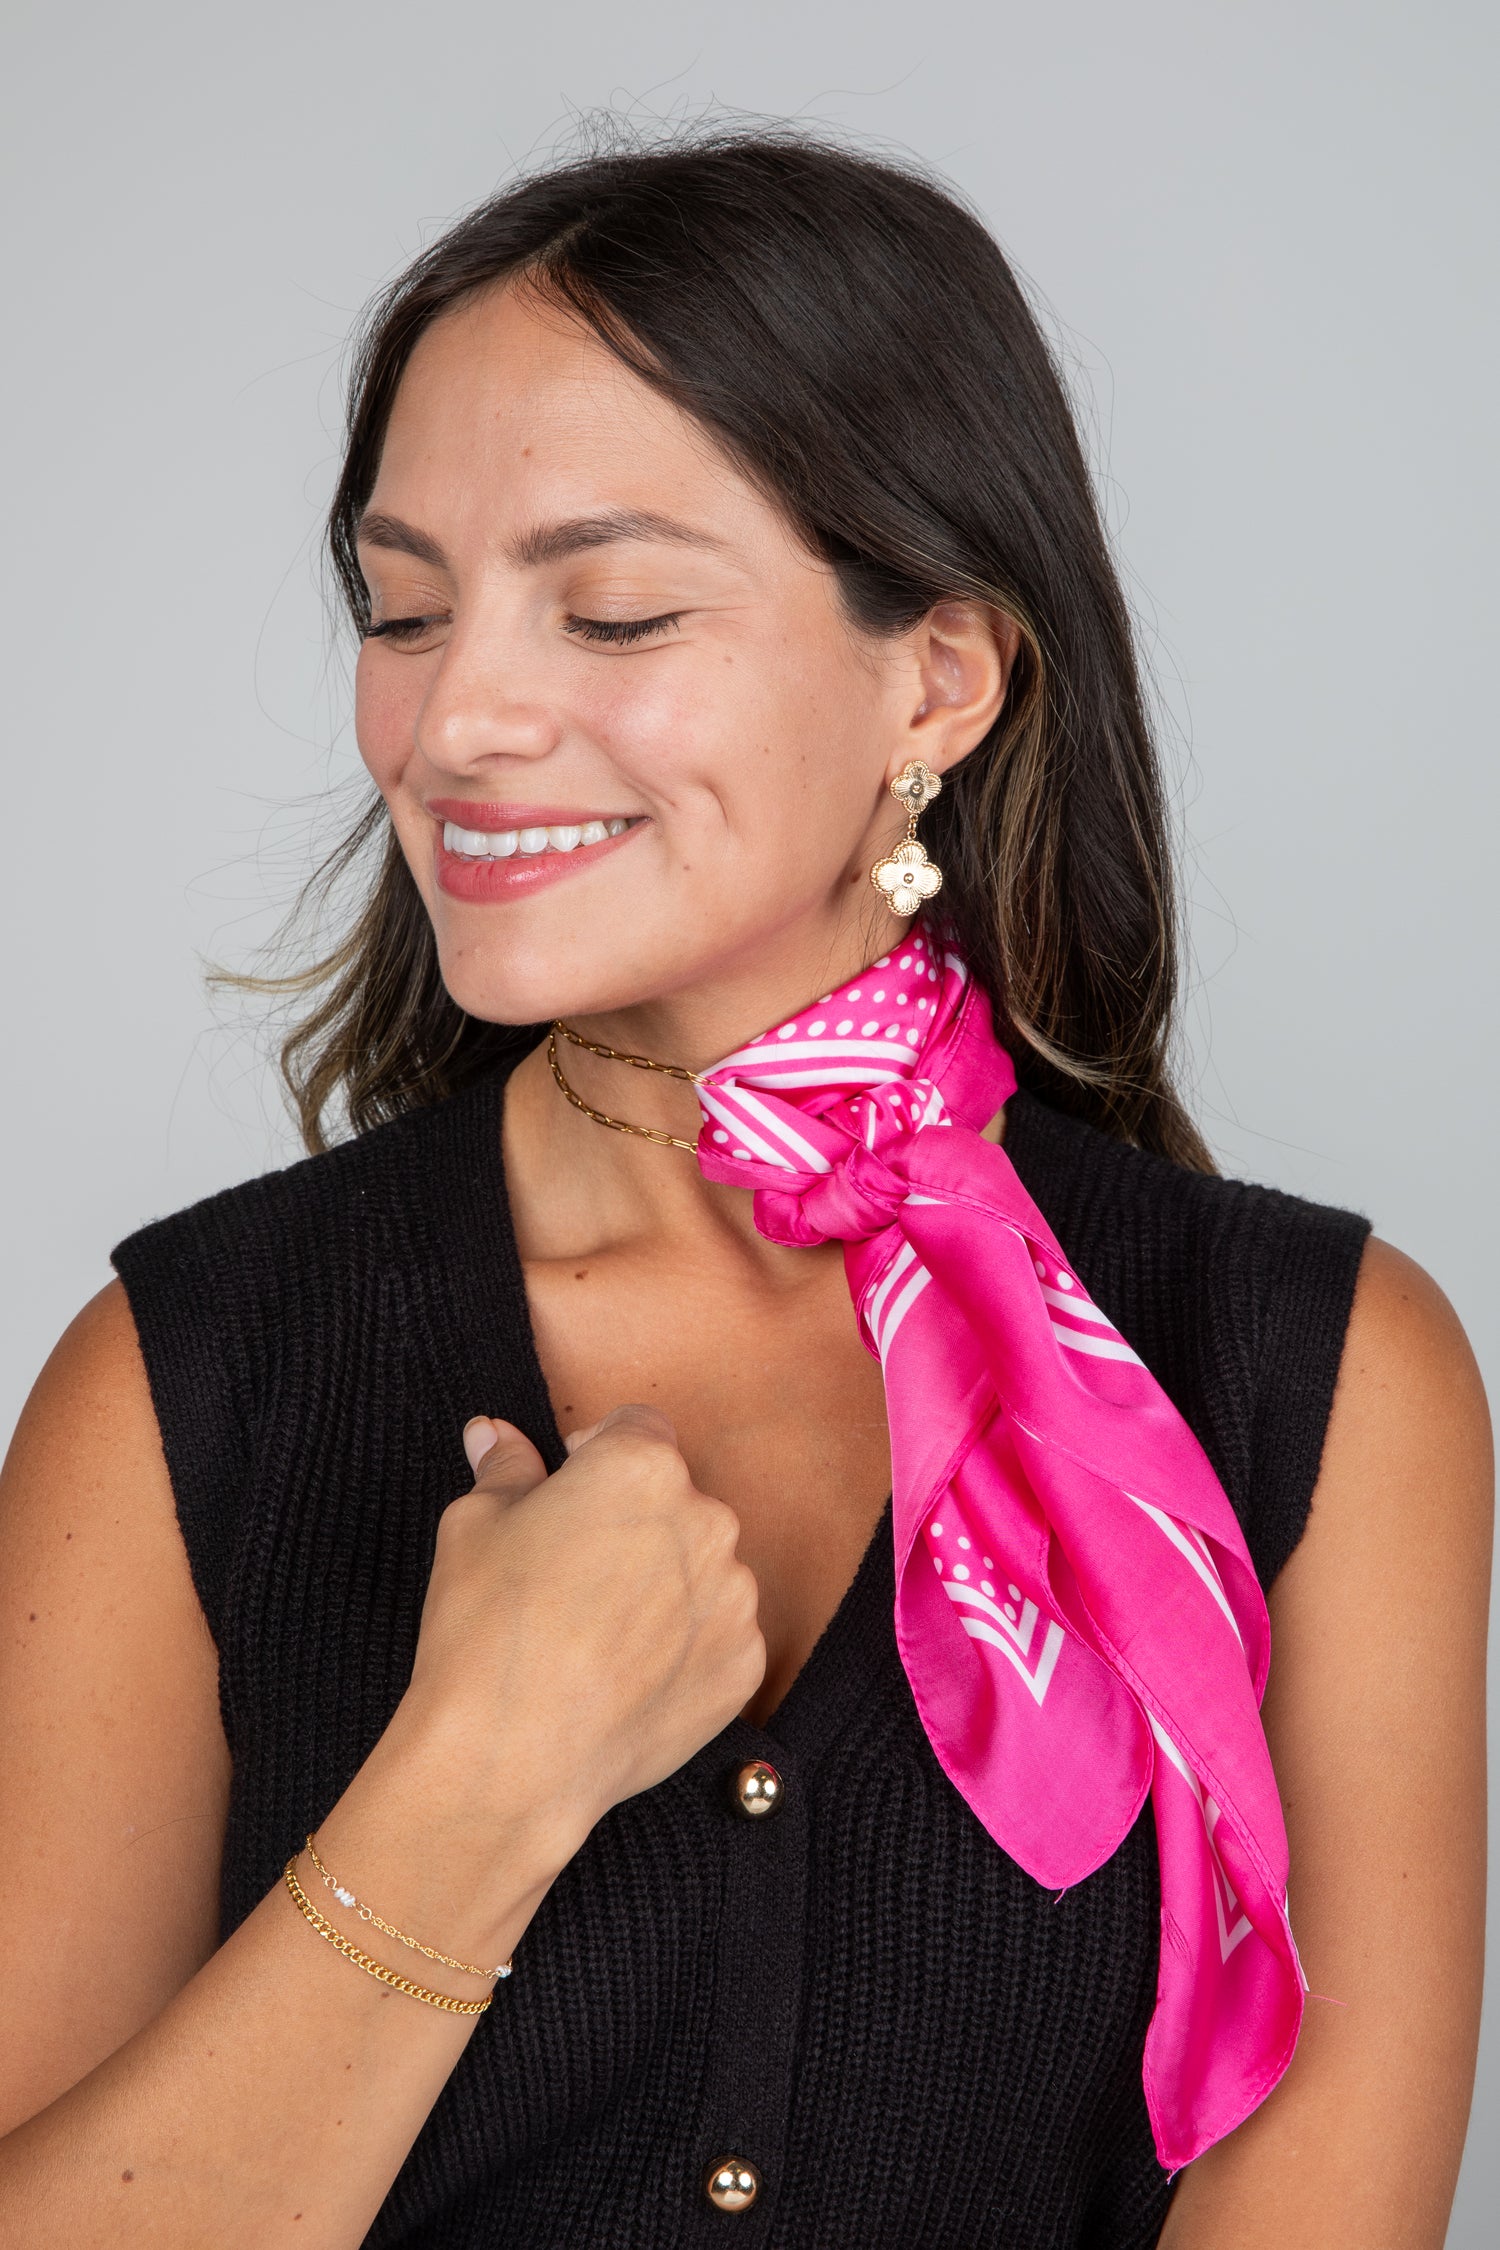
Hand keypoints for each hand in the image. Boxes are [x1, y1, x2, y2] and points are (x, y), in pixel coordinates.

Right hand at [401, 1405, 765, 1850]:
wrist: (513, 1757)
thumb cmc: (486, 1629)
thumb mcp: (474, 1526)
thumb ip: (504, 1468)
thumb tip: (493, 1433)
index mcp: (642, 1465)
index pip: (634, 1428)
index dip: (594, 1455)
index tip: (565, 1495)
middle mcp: (706, 1519)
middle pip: (672, 1499)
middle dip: (631, 1521)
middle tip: (571, 1573)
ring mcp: (734, 1597)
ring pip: (699, 1568)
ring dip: (662, 1583)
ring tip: (595, 1634)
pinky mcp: (744, 1664)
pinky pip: (716, 1634)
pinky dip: (681, 1647)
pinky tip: (624, 1676)